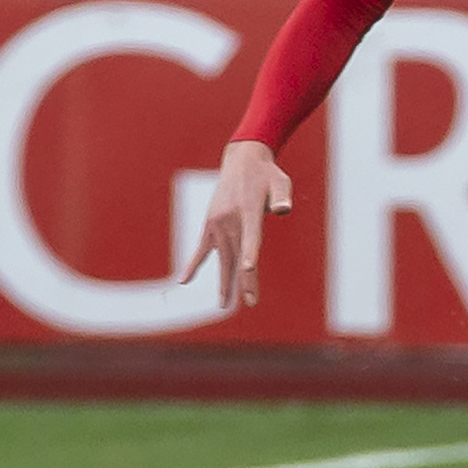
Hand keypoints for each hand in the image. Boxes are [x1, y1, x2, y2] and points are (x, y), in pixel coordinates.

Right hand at [183, 140, 289, 310]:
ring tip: (225, 306)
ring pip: (223, 257)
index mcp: (249, 211)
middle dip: (244, 281)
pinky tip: (183, 282)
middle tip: (251, 303)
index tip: (248, 271)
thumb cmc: (267, 175)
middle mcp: (230, 219)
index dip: (249, 254)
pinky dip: (194, 265)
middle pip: (238, 255)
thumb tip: (284, 209)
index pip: (251, 237)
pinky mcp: (210, 225)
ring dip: (225, 282)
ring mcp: (217, 223)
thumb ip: (282, 196)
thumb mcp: (281, 181)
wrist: (242, 161)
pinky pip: (201, 249)